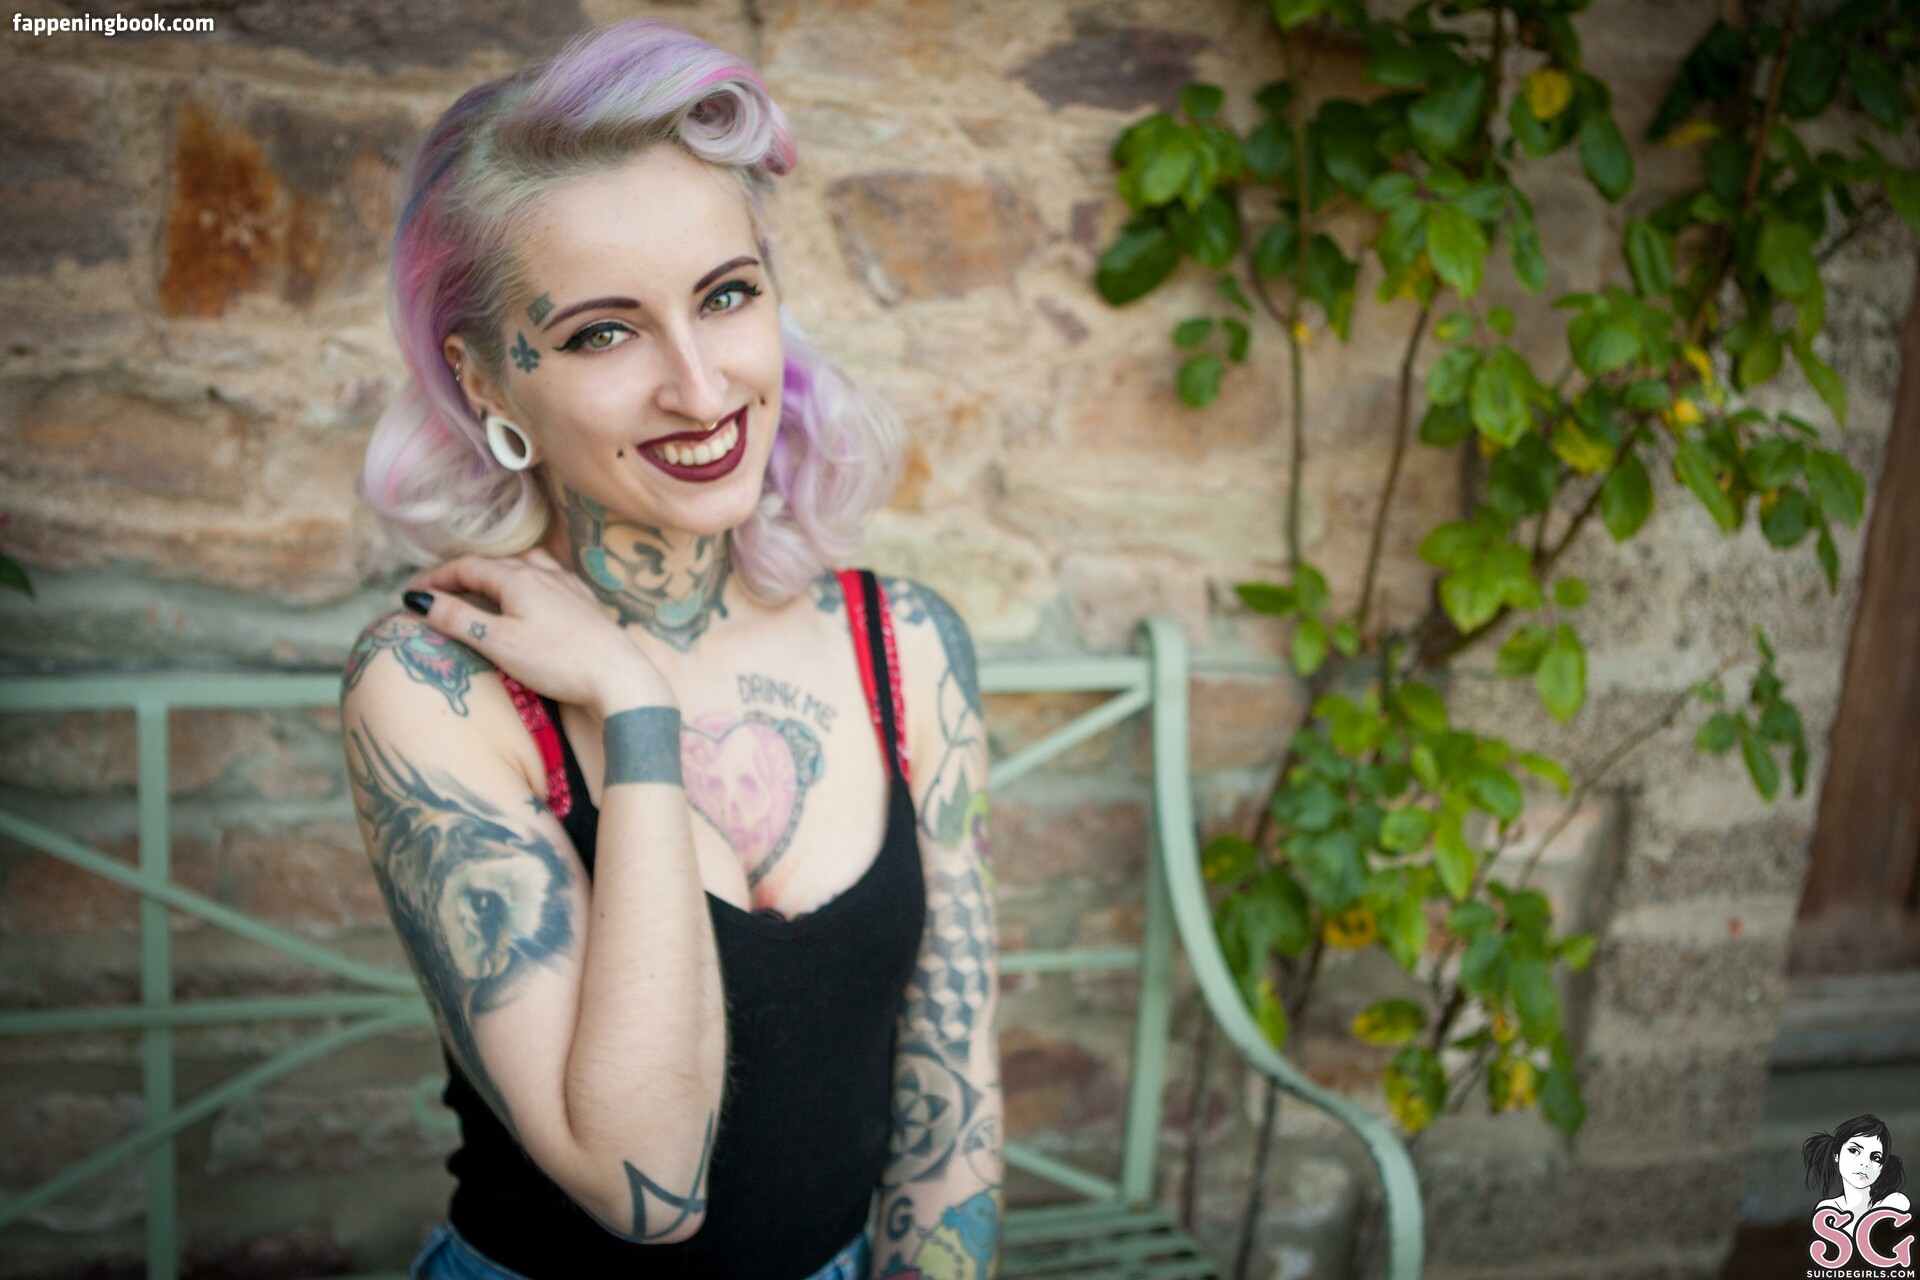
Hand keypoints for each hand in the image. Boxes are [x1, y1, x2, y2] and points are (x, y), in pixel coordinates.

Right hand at [402, 548, 673, 714]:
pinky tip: (536, 591)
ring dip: (499, 572)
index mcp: (518, 578)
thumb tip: (418, 599)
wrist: (620, 677)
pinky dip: (530, 579)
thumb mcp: (498, 642)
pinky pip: (552, 578)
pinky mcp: (587, 604)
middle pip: (495, 563)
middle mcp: (545, 574)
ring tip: (483, 586)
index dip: (435, 578)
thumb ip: (458, 618)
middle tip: (439, 593)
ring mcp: (569, 587)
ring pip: (527, 565)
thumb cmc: (557, 661)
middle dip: (463, 574)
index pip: (466, 566)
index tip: (410, 594)